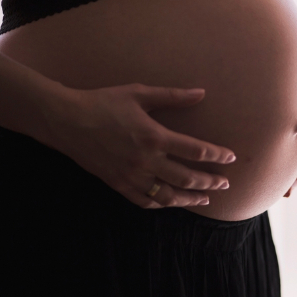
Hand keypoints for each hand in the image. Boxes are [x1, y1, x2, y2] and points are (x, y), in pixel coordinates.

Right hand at [41, 83, 235, 208]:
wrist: (66, 121)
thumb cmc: (104, 102)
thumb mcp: (139, 93)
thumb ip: (173, 96)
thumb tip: (201, 92)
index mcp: (154, 137)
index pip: (196, 151)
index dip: (217, 156)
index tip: (231, 157)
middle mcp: (146, 161)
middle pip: (188, 178)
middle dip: (210, 182)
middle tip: (226, 183)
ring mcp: (132, 176)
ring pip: (169, 195)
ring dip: (191, 198)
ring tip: (206, 199)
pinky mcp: (118, 184)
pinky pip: (145, 201)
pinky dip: (162, 204)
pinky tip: (172, 202)